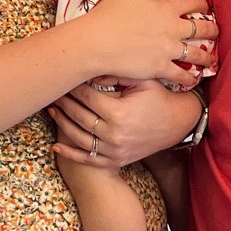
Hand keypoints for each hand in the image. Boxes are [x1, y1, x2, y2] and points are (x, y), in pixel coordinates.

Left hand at [53, 74, 201, 168]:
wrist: (178, 123)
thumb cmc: (159, 97)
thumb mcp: (143, 79)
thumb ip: (118, 73)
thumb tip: (91, 69)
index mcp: (119, 113)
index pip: (87, 97)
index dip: (73, 87)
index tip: (65, 79)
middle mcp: (114, 135)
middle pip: (79, 116)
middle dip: (64, 103)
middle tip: (53, 92)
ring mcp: (114, 150)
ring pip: (79, 137)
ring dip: (62, 124)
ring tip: (52, 111)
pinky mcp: (116, 160)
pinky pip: (88, 159)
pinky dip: (70, 153)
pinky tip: (56, 146)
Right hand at [77, 0, 215, 87]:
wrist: (97, 42)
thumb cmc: (109, 13)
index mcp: (166, 8)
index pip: (192, 2)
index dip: (201, 2)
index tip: (206, 5)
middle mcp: (173, 29)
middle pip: (202, 28)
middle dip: (212, 30)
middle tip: (216, 32)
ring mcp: (169, 50)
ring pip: (197, 54)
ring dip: (207, 56)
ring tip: (211, 60)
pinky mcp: (161, 68)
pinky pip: (182, 75)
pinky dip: (190, 77)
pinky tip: (194, 79)